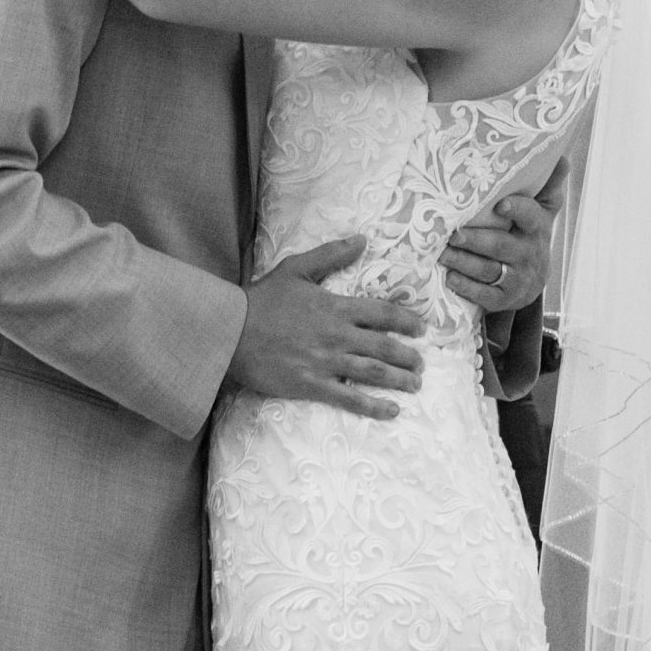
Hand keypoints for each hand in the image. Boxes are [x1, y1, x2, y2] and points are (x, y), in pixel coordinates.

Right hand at [226, 237, 423, 420]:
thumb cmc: (261, 300)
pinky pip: (349, 398)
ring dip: (399, 379)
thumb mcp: (296, 269)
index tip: (421, 330)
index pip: (383, 314)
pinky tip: (391, 411)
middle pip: (385, 346)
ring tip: (415, 385)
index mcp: (335, 306)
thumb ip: (331, 255)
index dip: (407, 322)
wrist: (229, 331)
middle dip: (409, 357)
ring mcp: (325, 361)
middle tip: (420, 364)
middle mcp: (337, 335)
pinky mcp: (312, 384)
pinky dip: (373, 406)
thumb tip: (362, 240)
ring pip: (374, 372)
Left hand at [441, 159, 566, 313]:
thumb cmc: (529, 236)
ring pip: (488, 270)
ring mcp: (517, 278)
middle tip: (453, 234)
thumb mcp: (542, 211)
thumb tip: (561, 156)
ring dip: (463, 262)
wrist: (531, 281)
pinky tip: (450, 278)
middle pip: (501, 246)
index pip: (531, 216)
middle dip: (476, 240)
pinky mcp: (504, 298)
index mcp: (536, 228)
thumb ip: (547, 186)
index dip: (518, 210)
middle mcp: (528, 254)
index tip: (501, 204)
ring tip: (442, 254)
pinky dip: (467, 288)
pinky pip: (485, 296)